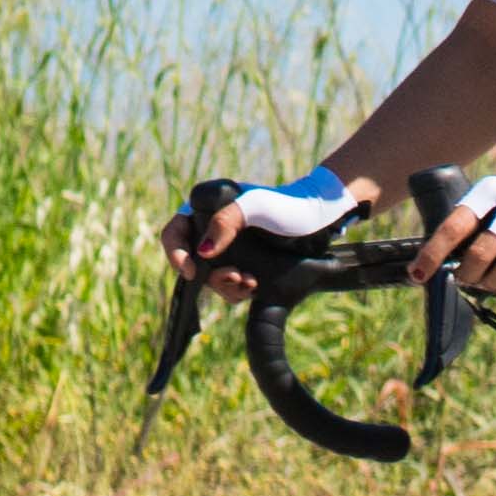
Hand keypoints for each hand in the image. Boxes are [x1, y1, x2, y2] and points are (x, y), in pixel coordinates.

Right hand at [170, 166, 364, 283]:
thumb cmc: (287, 205)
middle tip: (235, 277)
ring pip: (210, 277)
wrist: (319, 219)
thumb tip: (202, 252)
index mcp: (206, 209)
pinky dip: (237, 289)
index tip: (191, 270)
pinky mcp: (243, 265)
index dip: (176, 252)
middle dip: (210, 275)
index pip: (175, 232)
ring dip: (225, 285)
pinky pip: (229, 285)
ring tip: (249, 283)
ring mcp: (227, 250)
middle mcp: (212, 231)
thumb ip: (226, 223)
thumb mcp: (256, 207)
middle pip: (192, 261)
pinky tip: (253, 286)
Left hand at [426, 166, 495, 296]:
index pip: (453, 227)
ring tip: (487, 285)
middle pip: (481, 253)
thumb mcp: (489, 196)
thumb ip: (467, 222)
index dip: (433, 254)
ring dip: (492, 284)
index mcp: (488, 192)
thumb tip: (430, 262)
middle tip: (466, 279)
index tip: (419, 274)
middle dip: (467, 275)